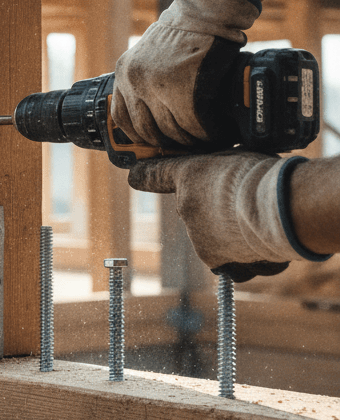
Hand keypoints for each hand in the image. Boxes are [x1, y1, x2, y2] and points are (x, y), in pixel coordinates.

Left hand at [111, 0, 260, 146]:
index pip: (120, 117)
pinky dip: (206, 133)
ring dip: (190, 141)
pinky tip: (215, 134)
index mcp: (124, 73)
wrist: (205, 12)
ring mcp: (158, 87)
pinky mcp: (184, 91)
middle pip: (147, 129)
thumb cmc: (183, 32)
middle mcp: (135, 82)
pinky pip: (193, 125)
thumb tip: (151, 111)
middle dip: (167, 142)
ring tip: (203, 142)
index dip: (136, 135)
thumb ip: (143, 78)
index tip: (152, 143)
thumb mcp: (148, 54)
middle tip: (184, 147)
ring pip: (171, 131)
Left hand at [128, 151, 321, 282]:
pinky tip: (269, 244)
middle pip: (202, 212)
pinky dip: (253, 257)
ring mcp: (202, 240)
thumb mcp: (236, 156)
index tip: (135, 175)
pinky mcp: (221, 263)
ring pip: (220, 240)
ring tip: (266, 224)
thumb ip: (217, 167)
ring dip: (240, 237)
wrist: (283, 209)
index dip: (146, 175)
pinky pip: (237, 263)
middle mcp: (187, 210)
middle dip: (223, 211)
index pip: (156, 174)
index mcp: (188, 177)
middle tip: (252, 204)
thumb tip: (211, 171)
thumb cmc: (265, 178)